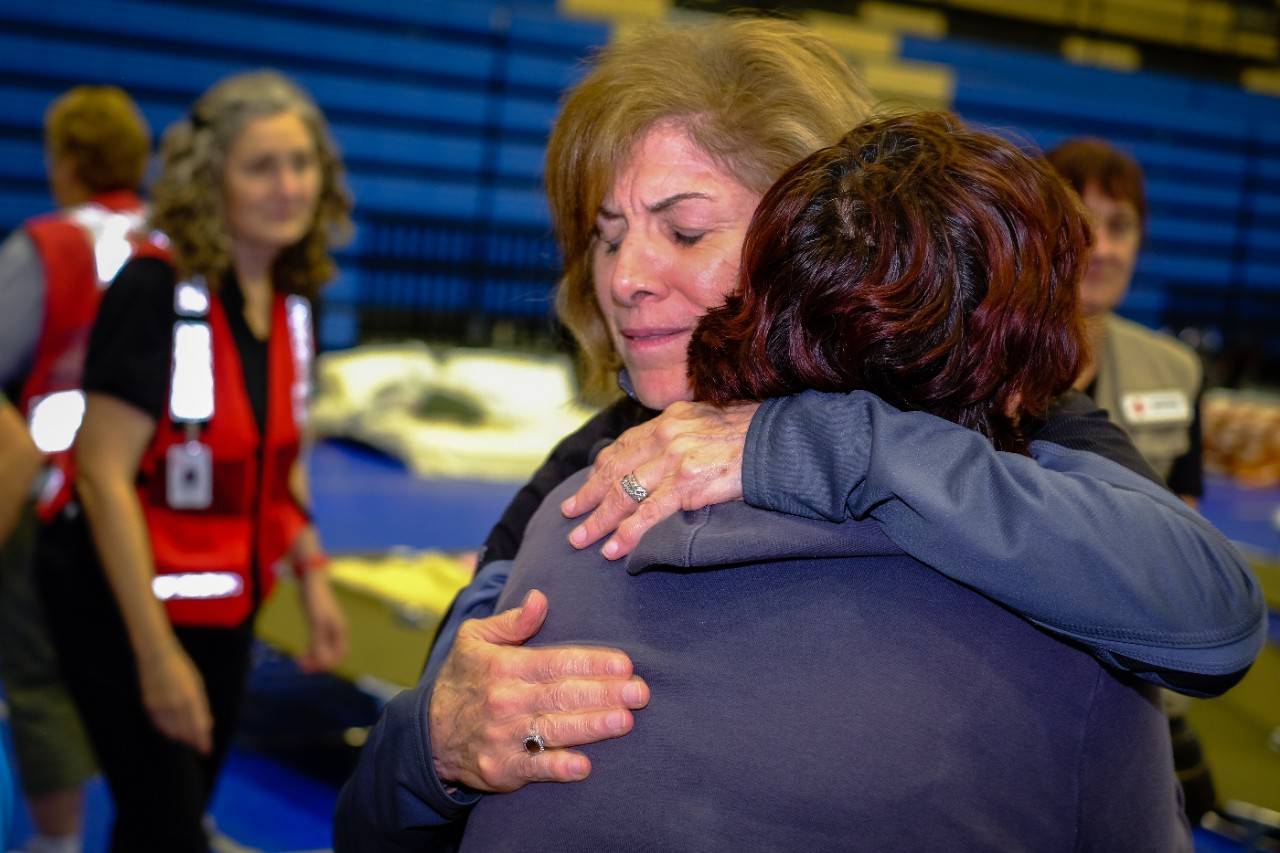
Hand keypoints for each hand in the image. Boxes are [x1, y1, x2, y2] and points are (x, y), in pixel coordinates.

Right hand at [138, 641, 212, 754]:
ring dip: (182, 737)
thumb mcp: (197, 686)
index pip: (199, 726)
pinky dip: (169, 731)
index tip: (207, 751)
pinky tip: (174, 732)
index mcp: (192, 698)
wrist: (157, 657)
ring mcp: (161, 707)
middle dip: (195, 741)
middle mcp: (176, 705)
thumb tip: (207, 725)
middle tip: (201, 746)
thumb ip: (202, 706)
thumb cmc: (182, 669)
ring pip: (173, 732)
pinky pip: (161, 726)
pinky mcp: (150, 707)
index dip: (203, 741)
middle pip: (187, 732)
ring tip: (190, 739)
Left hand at [298, 570, 346, 672]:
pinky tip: (300, 654)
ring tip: (299, 662)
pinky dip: (309, 650)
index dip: (328, 664)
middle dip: (318, 663)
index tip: (313, 668)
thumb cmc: (316, 599)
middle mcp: (335, 631)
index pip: (339, 654)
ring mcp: (326, 628)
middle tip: (303, 668)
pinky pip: (316, 643)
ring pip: (322, 649)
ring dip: (313, 658)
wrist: (311, 582)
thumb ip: (319, 641)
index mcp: (339, 630)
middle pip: (331, 654)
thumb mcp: (316, 622)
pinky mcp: (317, 625)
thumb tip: (321, 660)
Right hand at [428, 589, 648, 792]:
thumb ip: (511, 622)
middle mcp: (506, 701)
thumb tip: (540, 599)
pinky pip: (534, 769)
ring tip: (625, 720)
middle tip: (640, 692)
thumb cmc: (462, 680)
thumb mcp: (474, 640)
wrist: (427, 734)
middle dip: (605, 694)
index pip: (556, 663)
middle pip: (562, 695)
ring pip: (555, 730)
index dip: (592, 663)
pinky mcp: (501, 769)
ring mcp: (503, 737)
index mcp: (504, 667)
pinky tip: (584, 766)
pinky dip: (558, 768)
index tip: (624, 664)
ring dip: (592, 727)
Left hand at [561, 400, 757, 559]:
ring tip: (581, 540)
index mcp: (668, 420)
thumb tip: (662, 455)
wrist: (778, 441)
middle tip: (569, 516)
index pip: (622, 447)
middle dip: (588, 497)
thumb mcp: (708, 422)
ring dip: (599, 521)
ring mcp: (674, 460)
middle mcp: (665, 436)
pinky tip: (615, 548)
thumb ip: (681, 435)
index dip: (599, 470)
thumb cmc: (750, 434)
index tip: (586, 487)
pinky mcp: (687, 484)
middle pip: (614, 471)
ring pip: (624, 494)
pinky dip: (627, 533)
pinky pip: (648, 513)